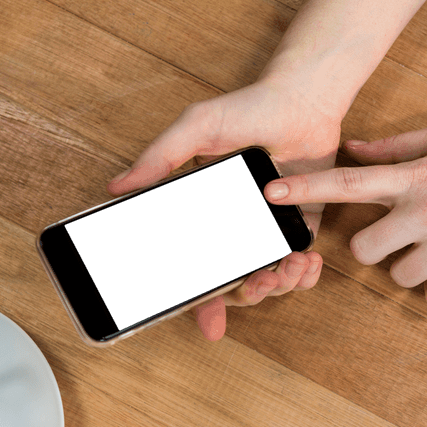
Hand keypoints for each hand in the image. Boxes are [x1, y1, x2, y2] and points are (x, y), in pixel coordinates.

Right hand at [108, 80, 337, 339]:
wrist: (303, 101)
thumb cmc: (249, 109)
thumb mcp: (198, 128)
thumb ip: (162, 157)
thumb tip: (119, 186)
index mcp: (205, 215)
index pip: (198, 269)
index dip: (202, 302)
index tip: (211, 325)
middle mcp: (235, 229)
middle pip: (237, 284)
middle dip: (250, 294)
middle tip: (259, 282)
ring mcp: (268, 230)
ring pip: (270, 280)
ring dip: (281, 284)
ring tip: (289, 267)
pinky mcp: (299, 226)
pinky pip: (301, 265)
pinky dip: (306, 273)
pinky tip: (307, 261)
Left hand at [264, 121, 426, 309]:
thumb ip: (394, 149)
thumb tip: (353, 150)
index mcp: (416, 177)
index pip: (349, 182)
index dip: (306, 189)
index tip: (270, 193)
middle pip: (365, 251)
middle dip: (374, 246)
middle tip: (397, 233)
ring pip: (399, 277)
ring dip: (408, 268)